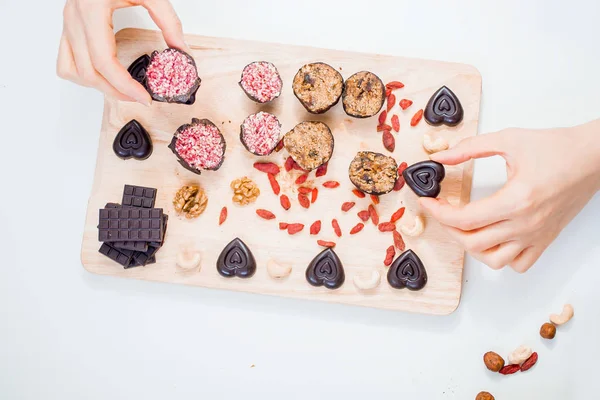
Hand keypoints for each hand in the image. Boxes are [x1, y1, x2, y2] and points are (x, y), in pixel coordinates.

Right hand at [57, 0, 187, 104]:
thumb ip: (168, 21)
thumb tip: (182, 50)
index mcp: (91, 10)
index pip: (104, 62)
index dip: (124, 86)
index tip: (144, 97)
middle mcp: (74, 18)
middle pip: (88, 72)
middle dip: (116, 92)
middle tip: (140, 97)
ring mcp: (68, 22)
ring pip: (72, 70)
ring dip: (97, 86)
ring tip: (123, 90)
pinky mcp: (68, 25)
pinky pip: (65, 60)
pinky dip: (83, 74)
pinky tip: (104, 76)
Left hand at [419, 119, 599, 272]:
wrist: (593, 156)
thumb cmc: (556, 146)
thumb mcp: (508, 139)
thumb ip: (469, 149)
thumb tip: (439, 157)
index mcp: (516, 200)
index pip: (464, 219)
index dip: (438, 212)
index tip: (426, 201)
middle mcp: (526, 224)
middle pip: (472, 242)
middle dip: (448, 227)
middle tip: (441, 211)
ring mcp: (536, 235)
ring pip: (493, 260)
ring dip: (471, 247)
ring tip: (464, 227)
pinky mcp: (545, 239)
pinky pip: (518, 264)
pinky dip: (499, 258)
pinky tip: (492, 238)